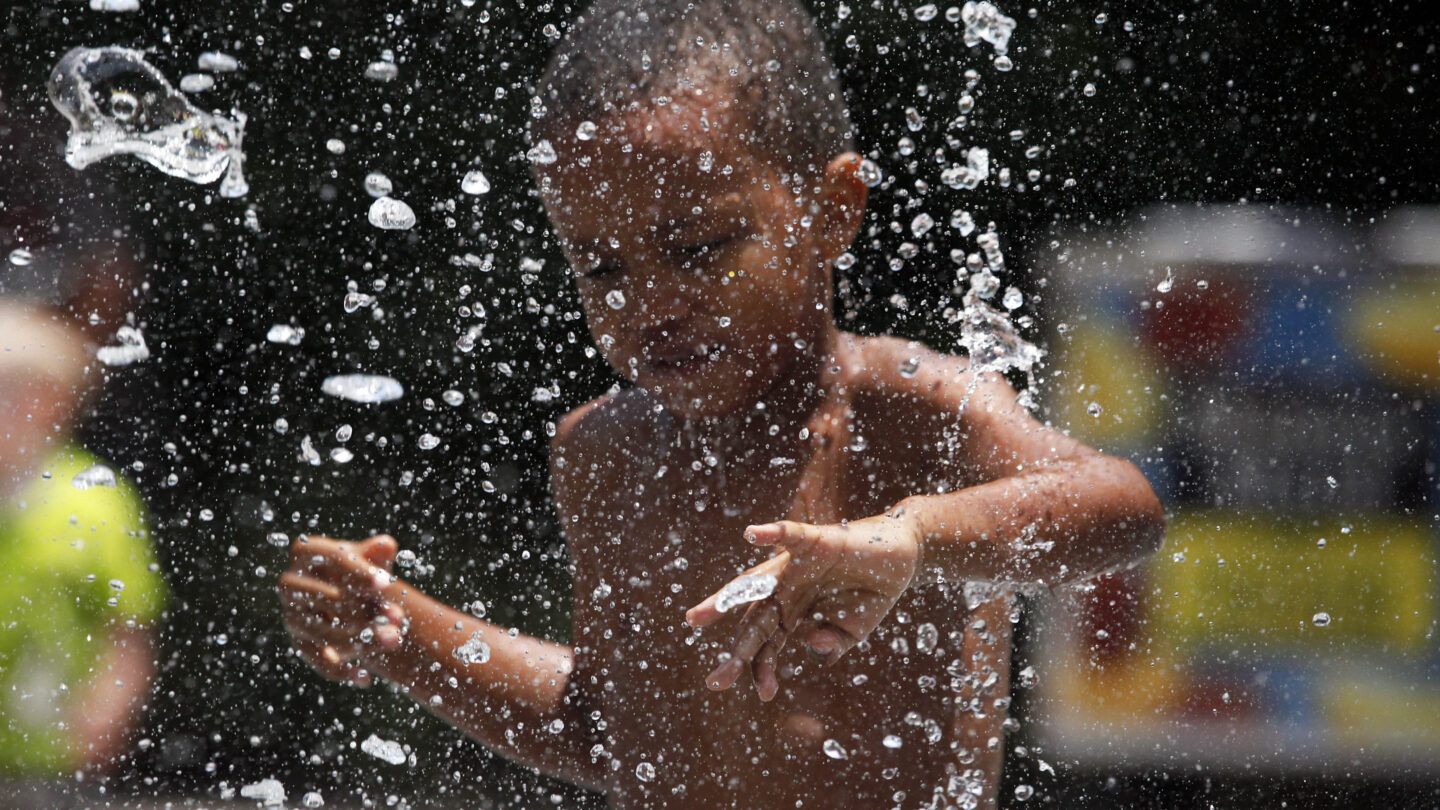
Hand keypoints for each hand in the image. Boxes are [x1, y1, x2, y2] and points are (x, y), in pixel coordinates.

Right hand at [277, 534, 403, 686]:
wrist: (352, 597)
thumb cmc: (361, 571)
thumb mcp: (371, 559)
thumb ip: (378, 553)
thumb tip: (385, 546)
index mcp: (306, 552)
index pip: (332, 559)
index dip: (360, 573)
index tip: (386, 585)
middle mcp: (290, 583)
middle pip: (329, 599)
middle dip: (366, 609)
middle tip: (396, 616)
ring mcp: (292, 615)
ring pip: (326, 632)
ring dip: (363, 639)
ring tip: (394, 639)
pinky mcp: (299, 642)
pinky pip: (319, 660)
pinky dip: (342, 671)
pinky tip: (365, 678)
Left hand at [685, 512, 920, 701]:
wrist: (901, 555)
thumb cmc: (869, 592)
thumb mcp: (852, 631)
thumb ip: (832, 644)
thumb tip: (813, 646)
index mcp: (792, 615)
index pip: (768, 646)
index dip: (762, 670)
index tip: (765, 695)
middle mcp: (786, 591)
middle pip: (753, 622)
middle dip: (736, 652)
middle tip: (716, 680)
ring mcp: (796, 566)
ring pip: (755, 583)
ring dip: (727, 598)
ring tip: (697, 618)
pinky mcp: (815, 542)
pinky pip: (791, 535)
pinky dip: (773, 533)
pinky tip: (751, 534)